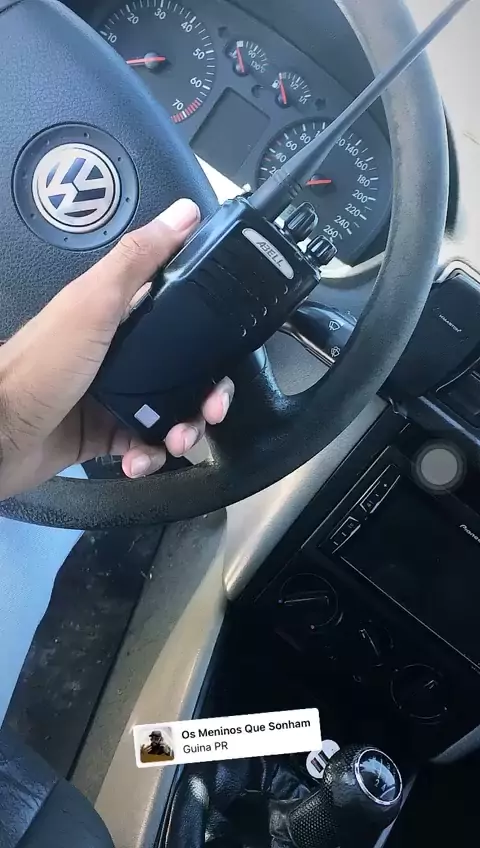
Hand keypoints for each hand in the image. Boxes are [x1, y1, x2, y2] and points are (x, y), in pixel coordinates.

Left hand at [0, 199, 233, 500]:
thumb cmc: (43, 365)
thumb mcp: (93, 303)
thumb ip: (138, 260)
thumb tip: (185, 212)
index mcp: (119, 316)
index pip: (181, 318)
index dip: (213, 336)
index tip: (229, 356)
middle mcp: (120, 355)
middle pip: (184, 373)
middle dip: (205, 396)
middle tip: (211, 412)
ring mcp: (113, 396)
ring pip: (169, 412)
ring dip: (182, 430)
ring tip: (175, 443)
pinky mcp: (104, 434)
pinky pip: (143, 444)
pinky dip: (149, 455)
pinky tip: (140, 460)